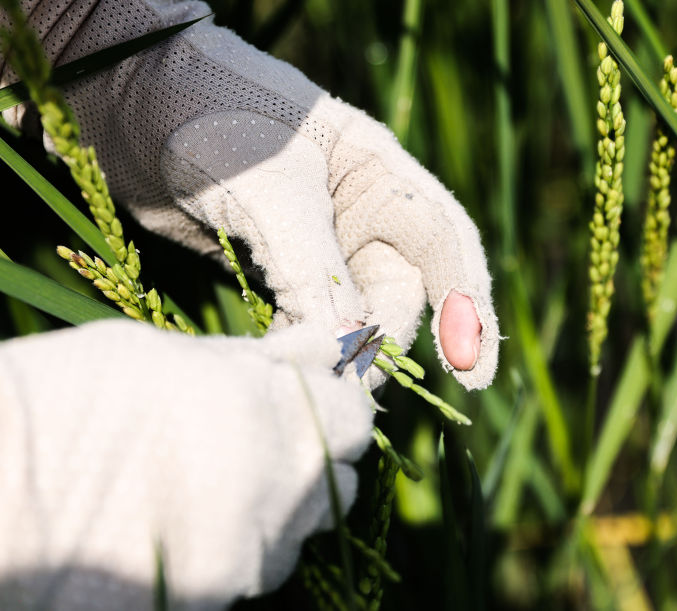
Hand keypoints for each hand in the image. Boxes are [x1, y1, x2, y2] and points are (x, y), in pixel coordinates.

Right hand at [0, 319, 371, 608]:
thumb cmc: (69, 398)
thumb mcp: (165, 355)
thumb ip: (256, 359)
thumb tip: (323, 347)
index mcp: (273, 412)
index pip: (353, 418)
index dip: (334, 406)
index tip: (312, 399)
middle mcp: (280, 489)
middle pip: (338, 481)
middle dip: (312, 459)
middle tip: (261, 441)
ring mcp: (250, 553)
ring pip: (301, 531)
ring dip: (281, 507)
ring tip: (214, 483)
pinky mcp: (218, 597)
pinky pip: (256, 570)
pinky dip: (240, 546)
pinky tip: (188, 523)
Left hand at [1, 0, 497, 387]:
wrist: (126, 91)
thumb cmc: (209, 112)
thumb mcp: (273, 190)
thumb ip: (316, 269)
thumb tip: (352, 351)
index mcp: (380, 174)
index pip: (445, 244)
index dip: (469, 308)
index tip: (474, 374)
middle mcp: (361, 212)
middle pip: (398, 293)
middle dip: (382, 344)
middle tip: (348, 390)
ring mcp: (319, 241)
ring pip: (352, 314)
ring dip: (341, 355)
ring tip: (317, 393)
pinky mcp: (276, 266)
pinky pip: (306, 319)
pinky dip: (301, 349)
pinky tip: (285, 372)